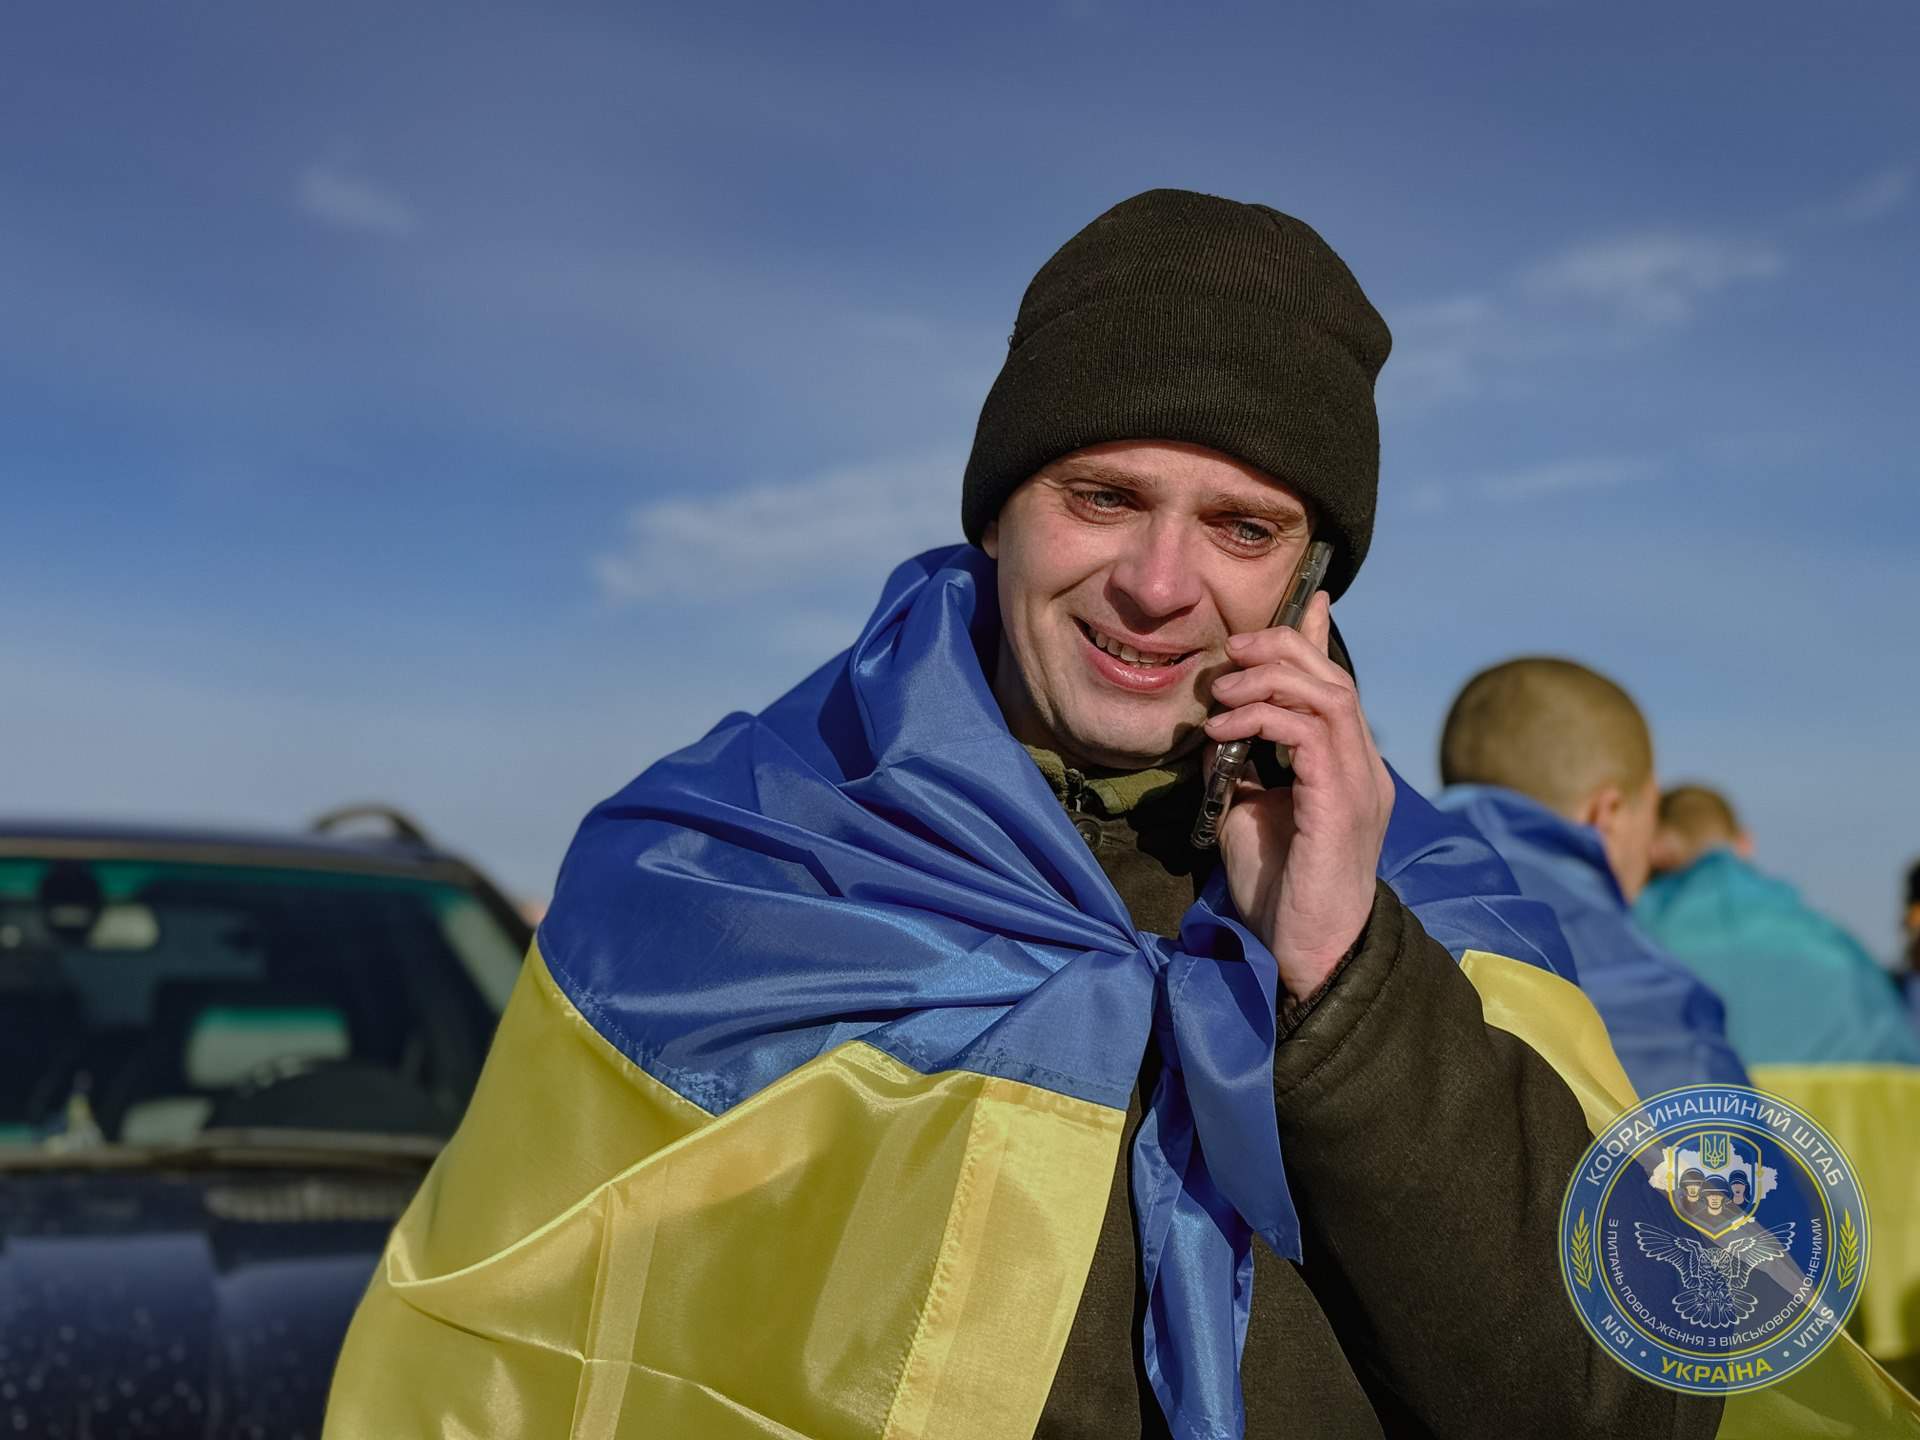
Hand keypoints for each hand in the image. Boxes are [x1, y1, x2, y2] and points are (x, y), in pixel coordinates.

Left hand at [1202, 592, 1394, 1000]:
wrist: (1305, 950)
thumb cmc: (1279, 888)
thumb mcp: (1248, 809)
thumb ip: (1241, 765)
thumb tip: (1218, 725)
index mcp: (1345, 765)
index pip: (1335, 685)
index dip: (1313, 639)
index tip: (1294, 606)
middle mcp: (1362, 766)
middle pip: (1332, 677)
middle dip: (1279, 649)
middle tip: (1229, 653)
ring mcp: (1358, 782)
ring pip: (1328, 694)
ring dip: (1268, 680)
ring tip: (1222, 694)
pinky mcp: (1340, 803)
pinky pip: (1310, 733)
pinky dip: (1263, 719)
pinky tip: (1224, 732)